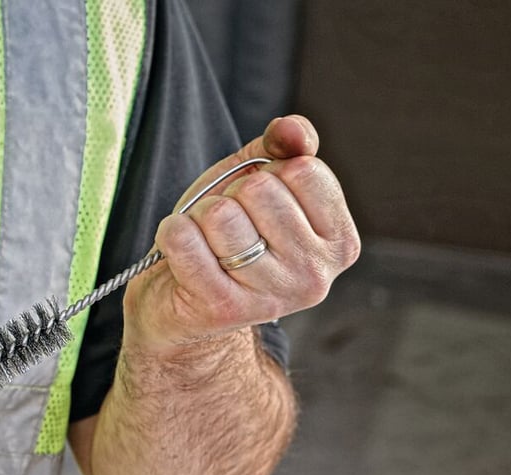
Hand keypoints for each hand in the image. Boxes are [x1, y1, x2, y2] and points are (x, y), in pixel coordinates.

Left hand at [123, 115, 359, 360]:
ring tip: (204, 240)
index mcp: (339, 242)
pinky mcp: (222, 309)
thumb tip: (293, 130)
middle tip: (225, 227)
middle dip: (231, 195)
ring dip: (199, 216)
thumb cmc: (228, 235)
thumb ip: (285, 146)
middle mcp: (314, 276)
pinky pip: (184, 240)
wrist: (181, 305)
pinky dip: (171, 233)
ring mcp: (270, 297)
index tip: (258, 204)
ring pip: (221, 216)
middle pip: (261, 190)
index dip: (268, 173)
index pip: (303, 170)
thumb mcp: (260, 180)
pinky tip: (179, 249)